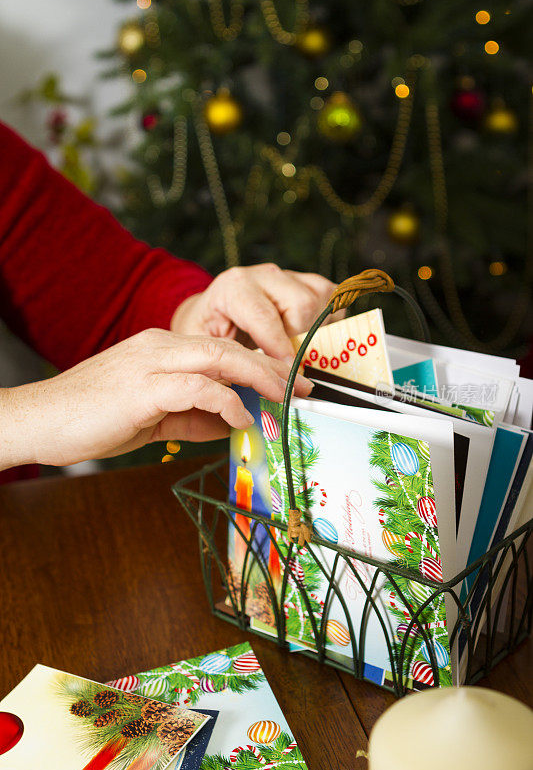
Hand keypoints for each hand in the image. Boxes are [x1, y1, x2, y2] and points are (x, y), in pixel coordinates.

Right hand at [0, 329, 312, 469]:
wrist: (40, 419)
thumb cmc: (93, 418)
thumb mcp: (153, 416)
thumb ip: (192, 415)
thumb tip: (233, 423)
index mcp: (163, 348)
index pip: (223, 348)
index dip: (261, 363)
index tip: (291, 383)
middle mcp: (161, 346)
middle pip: (230, 346)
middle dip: (273, 366)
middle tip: (305, 387)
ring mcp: (151, 362)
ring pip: (219, 357)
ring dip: (260, 378)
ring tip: (287, 399)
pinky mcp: (143, 387)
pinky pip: (197, 387)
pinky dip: (225, 401)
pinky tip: (241, 418)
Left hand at [171, 264, 338, 361]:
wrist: (212, 316)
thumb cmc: (208, 335)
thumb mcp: (206, 351)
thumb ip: (231, 363)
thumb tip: (257, 388)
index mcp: (234, 287)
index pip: (264, 316)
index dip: (280, 348)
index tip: (289, 374)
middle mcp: (264, 276)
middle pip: (302, 304)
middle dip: (301, 341)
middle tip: (291, 366)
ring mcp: (289, 276)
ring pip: (321, 301)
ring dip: (316, 332)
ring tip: (297, 350)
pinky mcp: (308, 283)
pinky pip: (332, 300)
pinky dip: (327, 323)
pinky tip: (309, 338)